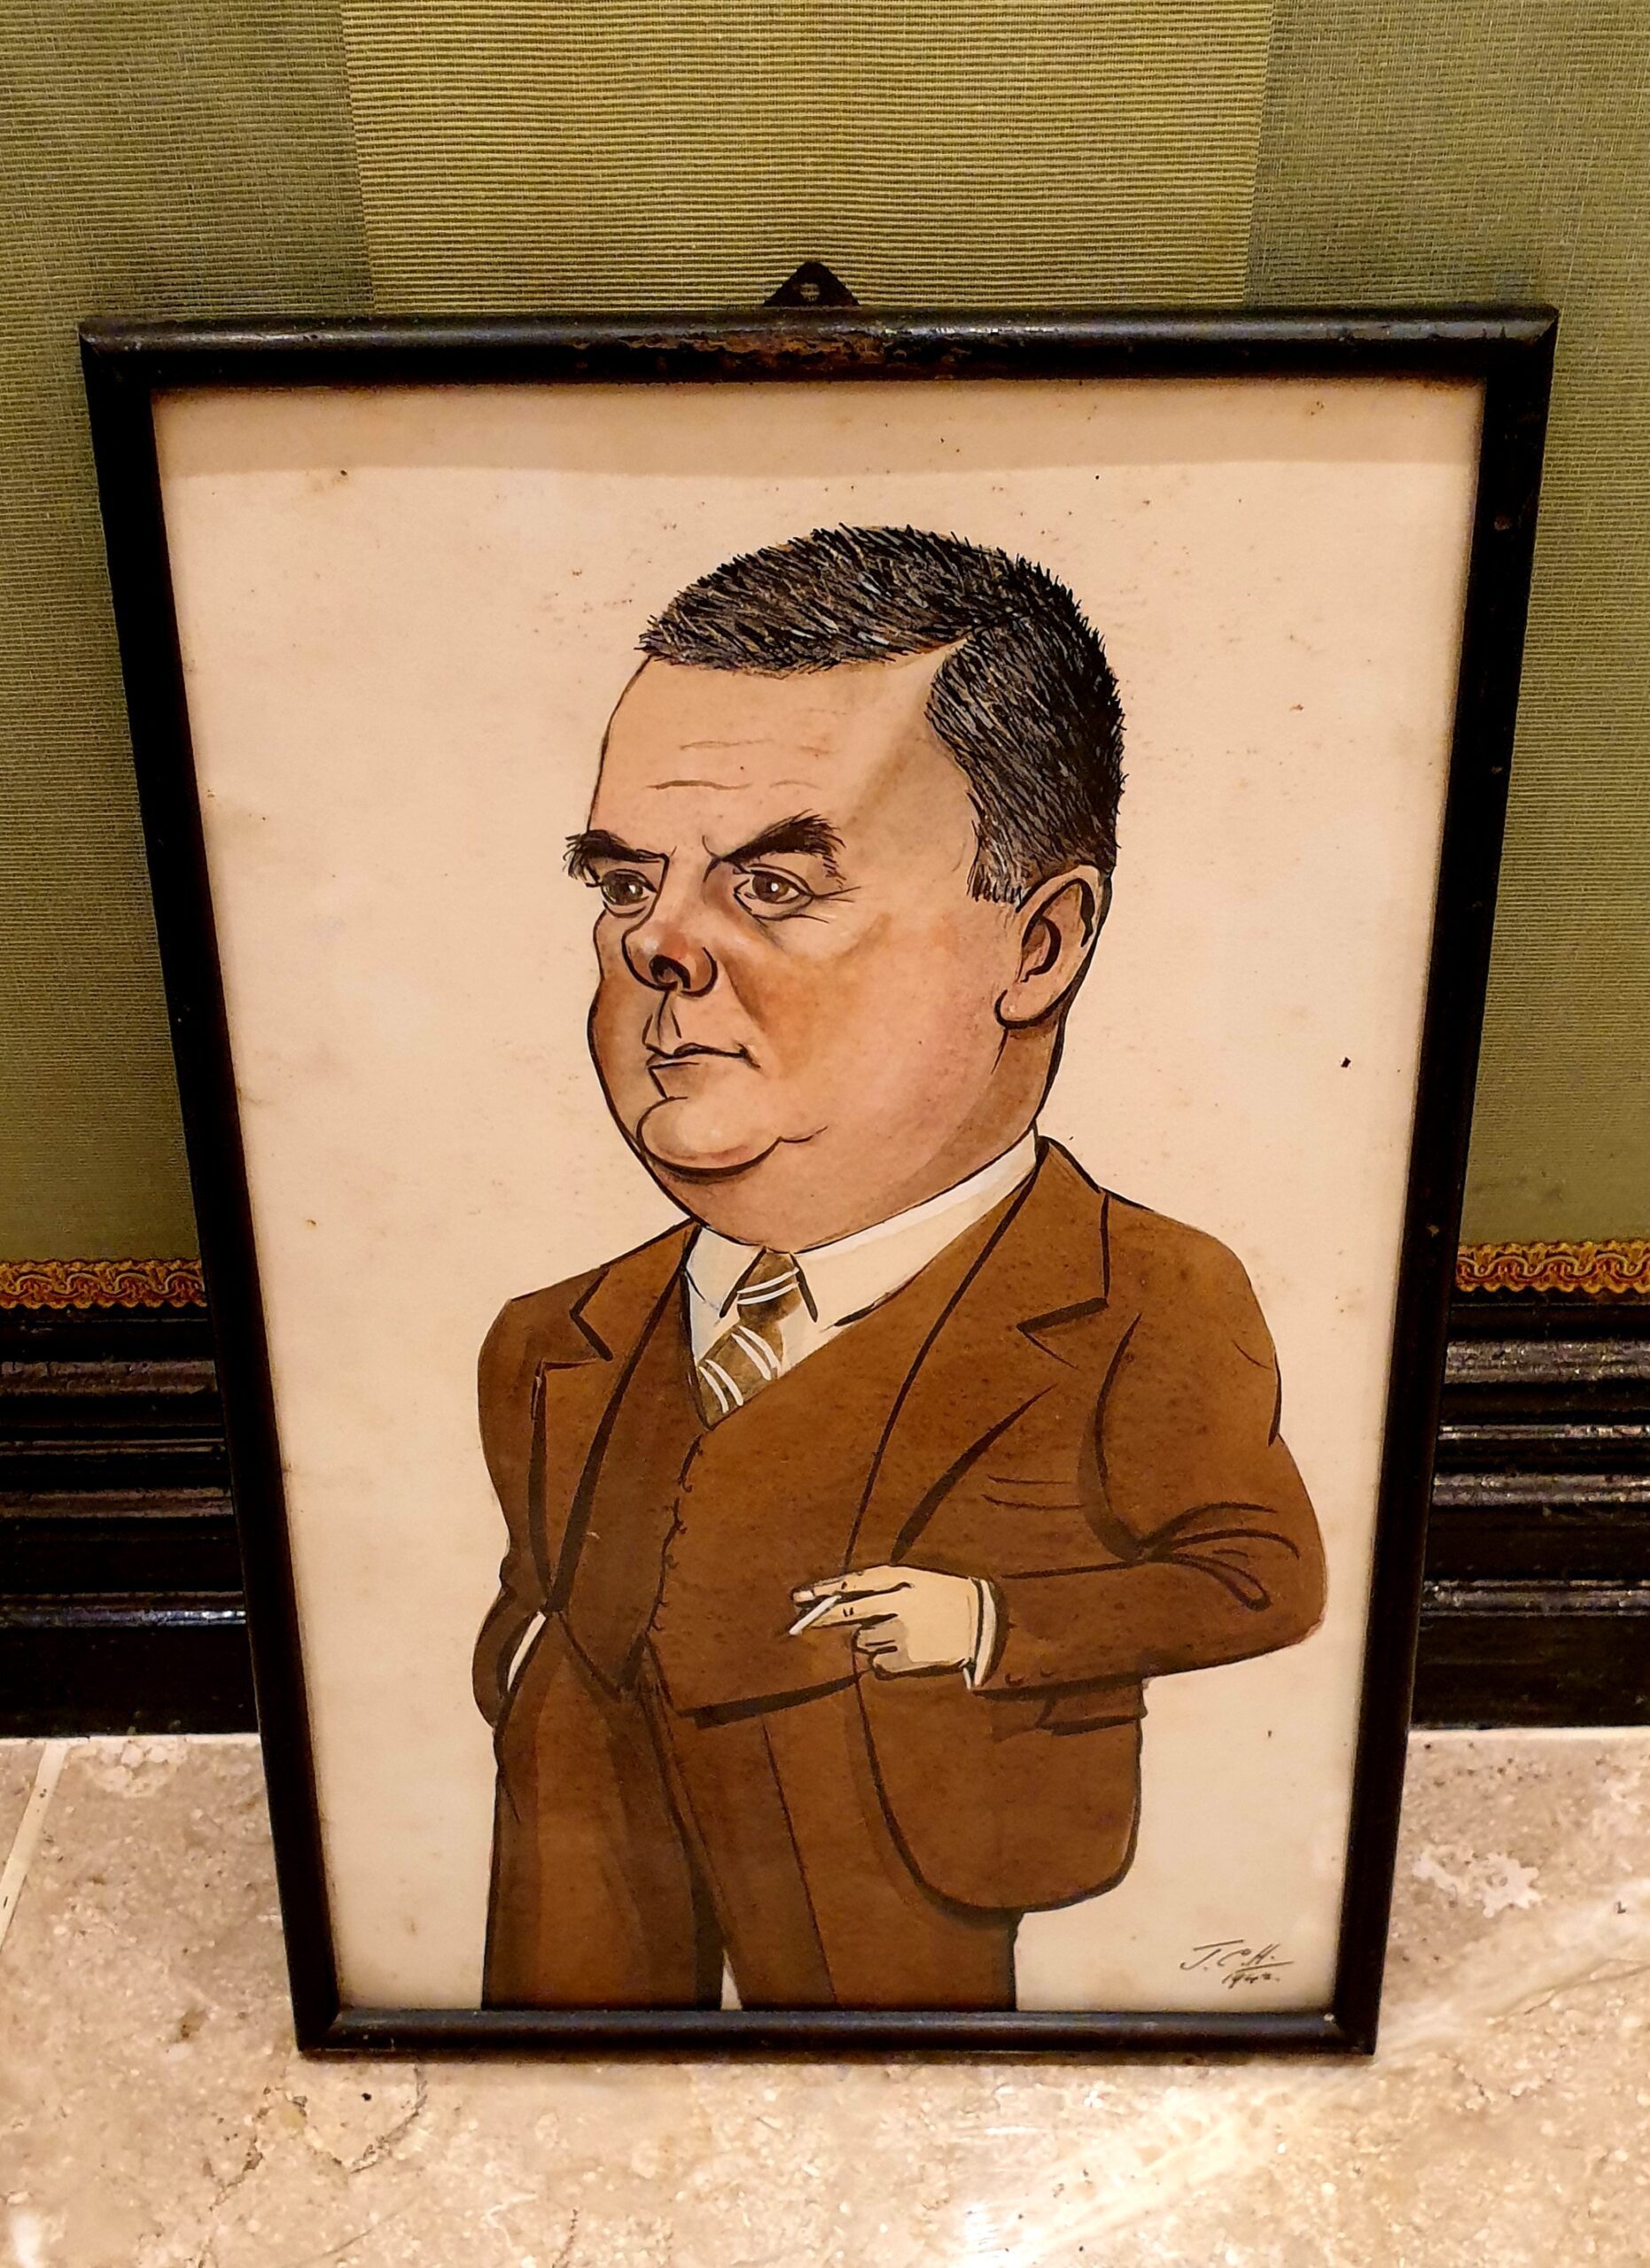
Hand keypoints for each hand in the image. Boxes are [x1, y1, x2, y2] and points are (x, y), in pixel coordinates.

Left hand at [788, 1564, 978, 1676]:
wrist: (988, 1625)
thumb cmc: (949, 1598)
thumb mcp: (920, 1580)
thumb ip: (885, 1587)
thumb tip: (842, 1598)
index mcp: (904, 1578)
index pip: (853, 1583)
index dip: (823, 1589)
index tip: (797, 1596)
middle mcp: (900, 1604)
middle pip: (848, 1613)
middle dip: (822, 1617)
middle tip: (803, 1622)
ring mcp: (904, 1633)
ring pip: (862, 1641)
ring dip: (868, 1640)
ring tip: (893, 1636)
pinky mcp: (909, 1659)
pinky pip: (878, 1664)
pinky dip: (882, 1662)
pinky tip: (900, 1653)